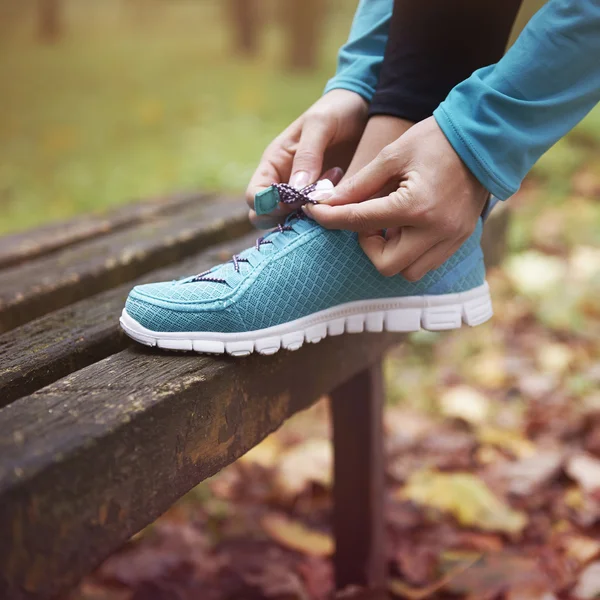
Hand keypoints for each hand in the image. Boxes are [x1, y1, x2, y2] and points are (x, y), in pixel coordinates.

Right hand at [246, 89, 368, 227]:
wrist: (361, 110)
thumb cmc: (335, 111)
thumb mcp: (320, 125)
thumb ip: (307, 155)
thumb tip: (295, 190)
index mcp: (273, 164)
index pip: (254, 197)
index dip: (269, 206)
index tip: (295, 201)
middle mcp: (282, 183)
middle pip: (265, 217)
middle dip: (287, 216)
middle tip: (315, 201)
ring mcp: (301, 195)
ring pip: (290, 222)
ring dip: (309, 216)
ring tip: (332, 193)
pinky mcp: (321, 200)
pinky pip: (315, 219)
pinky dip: (325, 216)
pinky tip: (343, 197)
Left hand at [304, 116, 489, 280]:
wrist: (485, 137)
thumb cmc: (436, 139)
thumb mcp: (392, 155)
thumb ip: (359, 185)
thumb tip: (328, 203)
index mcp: (416, 206)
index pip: (360, 223)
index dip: (331, 218)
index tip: (315, 212)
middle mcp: (436, 231)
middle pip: (385, 265)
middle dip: (368, 246)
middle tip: (367, 221)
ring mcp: (452, 239)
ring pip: (408, 271)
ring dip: (390, 253)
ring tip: (389, 224)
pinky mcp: (460, 240)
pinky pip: (426, 263)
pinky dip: (409, 252)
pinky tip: (405, 227)